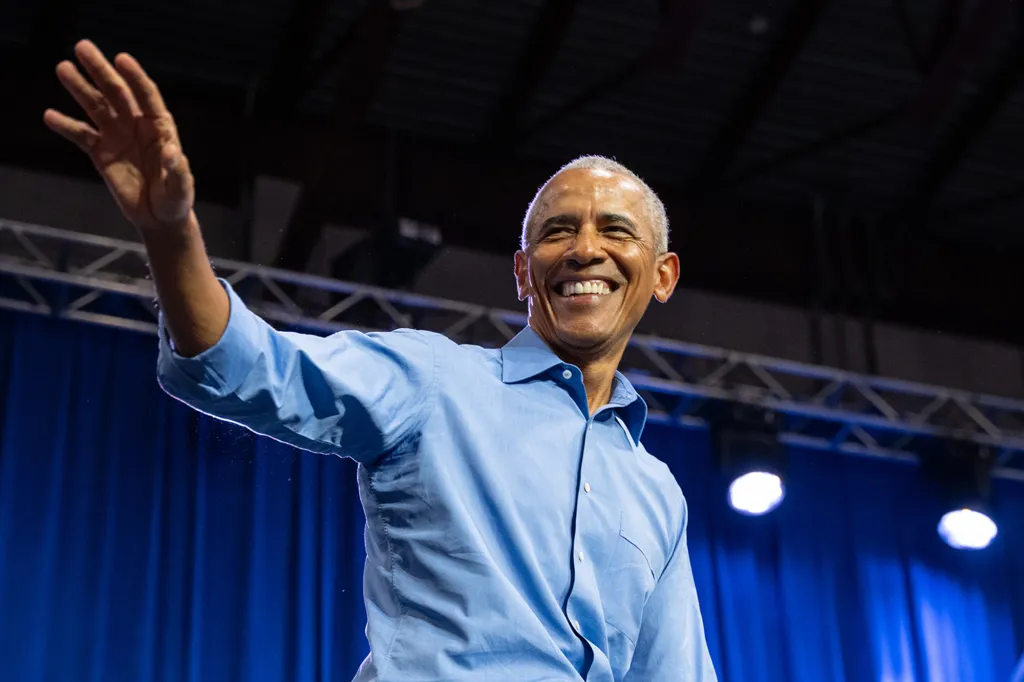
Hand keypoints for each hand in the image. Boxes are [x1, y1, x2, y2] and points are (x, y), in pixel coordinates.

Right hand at [44, 40, 193, 232]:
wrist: (158, 217)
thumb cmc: (176, 199)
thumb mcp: (182, 188)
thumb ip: (178, 170)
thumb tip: (172, 152)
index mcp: (159, 127)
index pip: (147, 95)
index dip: (135, 76)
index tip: (121, 58)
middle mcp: (136, 126)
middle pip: (117, 93)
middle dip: (101, 71)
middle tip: (82, 47)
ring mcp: (117, 137)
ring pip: (96, 107)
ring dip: (80, 88)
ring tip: (63, 68)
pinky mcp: (100, 153)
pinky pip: (81, 135)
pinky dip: (67, 126)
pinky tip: (50, 116)